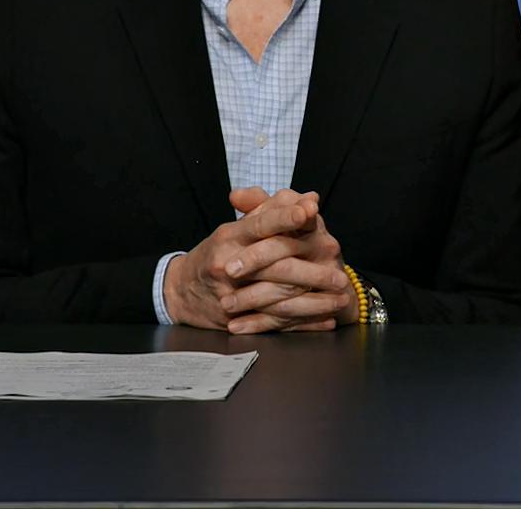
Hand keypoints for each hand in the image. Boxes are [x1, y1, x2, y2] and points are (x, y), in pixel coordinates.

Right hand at [164, 188, 348, 332]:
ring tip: (340, 299)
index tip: (311, 210)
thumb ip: (271, 211)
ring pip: (277, 299)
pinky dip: (302, 323)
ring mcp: (229, 294)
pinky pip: (273, 323)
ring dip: (313, 302)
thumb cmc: (217, 252)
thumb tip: (309, 198)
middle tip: (340, 273)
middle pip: (274, 266)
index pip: (260, 224)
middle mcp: (227, 264)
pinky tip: (325, 320)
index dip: (285, 216)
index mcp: (229, 237)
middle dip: (311, 271)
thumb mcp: (236, 227)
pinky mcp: (233, 318)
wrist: (179, 290)